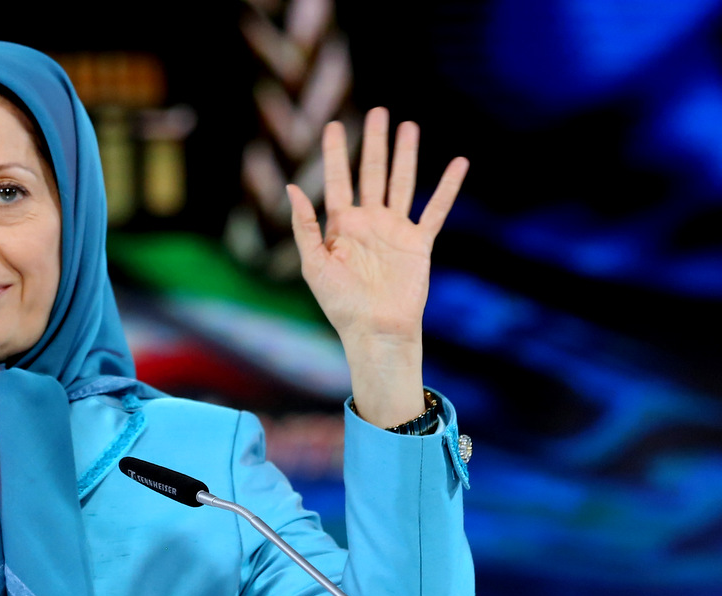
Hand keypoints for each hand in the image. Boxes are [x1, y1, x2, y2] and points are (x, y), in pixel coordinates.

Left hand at [286, 107, 467, 426]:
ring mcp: (395, 231)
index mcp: (341, 226)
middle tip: (378, 111)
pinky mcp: (419, 244)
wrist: (375, 330)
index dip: (336, 153)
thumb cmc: (339, 304)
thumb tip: (292, 189)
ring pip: (403, 183)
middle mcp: (369, 222)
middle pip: (373, 173)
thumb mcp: (314, 264)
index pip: (338, 180)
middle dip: (374, 143)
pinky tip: (458, 164)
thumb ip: (304, 226)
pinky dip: (447, 188)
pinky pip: (436, 211)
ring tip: (408, 126)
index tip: (333, 125)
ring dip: (406, 155)